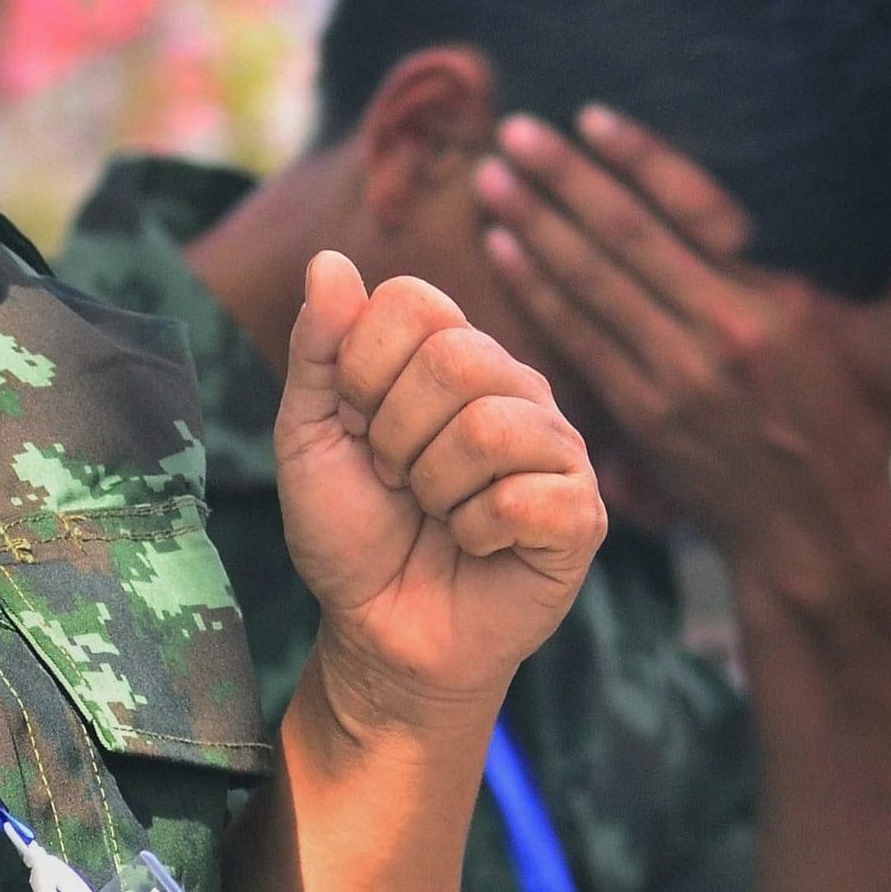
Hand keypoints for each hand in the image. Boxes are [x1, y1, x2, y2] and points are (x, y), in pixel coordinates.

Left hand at [274, 252, 605, 737]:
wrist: (379, 633)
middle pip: (456, 358)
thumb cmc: (350, 531)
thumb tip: (328, 258)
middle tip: (399, 480)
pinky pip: (527, 497)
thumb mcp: (309, 435)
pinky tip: (478, 545)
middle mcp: (513, 384)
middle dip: (396, 437)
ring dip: (435, 490)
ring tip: (437, 515)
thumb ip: (318, 348)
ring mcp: (555, 447)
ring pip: (490, 429)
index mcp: (451, 351)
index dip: (362, 370)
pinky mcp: (581, 513)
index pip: (413, 301)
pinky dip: (477, 533)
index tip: (358, 427)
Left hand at [473, 106, 890, 616]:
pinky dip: (535, 295)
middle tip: (513, 130)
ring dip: (534, 227)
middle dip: (563, 179)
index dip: (638, 159)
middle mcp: (724, 332)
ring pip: (590, 287)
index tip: (590, 116)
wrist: (819, 534)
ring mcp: (677, 378)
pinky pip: (577, 342)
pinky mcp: (643, 417)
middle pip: (625, 239)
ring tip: (491, 178)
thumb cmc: (861, 426)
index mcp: (782, 301)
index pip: (695, 209)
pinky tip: (501, 252)